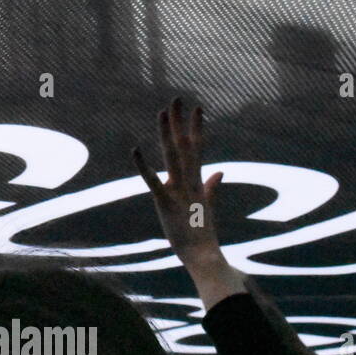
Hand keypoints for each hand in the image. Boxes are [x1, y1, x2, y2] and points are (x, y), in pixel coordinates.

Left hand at [132, 98, 225, 271]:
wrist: (203, 256)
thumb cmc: (202, 234)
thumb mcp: (207, 206)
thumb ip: (212, 187)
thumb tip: (220, 171)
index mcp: (197, 181)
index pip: (198, 148)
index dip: (196, 128)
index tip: (197, 108)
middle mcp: (190, 181)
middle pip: (185, 145)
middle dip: (180, 122)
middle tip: (177, 99)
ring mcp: (179, 190)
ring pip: (173, 156)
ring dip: (167, 133)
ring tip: (163, 111)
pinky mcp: (166, 202)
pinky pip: (153, 181)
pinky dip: (143, 166)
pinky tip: (135, 150)